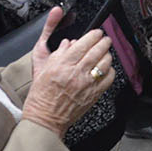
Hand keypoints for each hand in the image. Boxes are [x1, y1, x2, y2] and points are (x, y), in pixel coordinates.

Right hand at [21, 8, 114, 133]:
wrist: (45, 119)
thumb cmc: (41, 96)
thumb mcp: (42, 70)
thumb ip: (58, 54)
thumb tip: (69, 43)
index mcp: (62, 65)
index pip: (83, 44)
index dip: (93, 35)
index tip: (96, 32)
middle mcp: (76, 74)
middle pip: (97, 51)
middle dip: (104, 41)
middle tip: (104, 39)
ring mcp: (87, 84)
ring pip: (105, 63)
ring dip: (107, 54)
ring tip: (105, 52)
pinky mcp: (94, 94)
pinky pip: (109, 78)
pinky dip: (110, 70)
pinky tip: (106, 68)